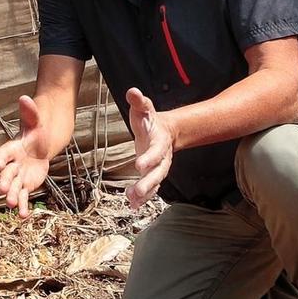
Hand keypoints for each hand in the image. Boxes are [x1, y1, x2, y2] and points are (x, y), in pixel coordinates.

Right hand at [0, 95, 50, 216]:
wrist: (42, 143)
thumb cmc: (36, 131)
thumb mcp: (35, 121)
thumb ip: (29, 112)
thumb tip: (25, 97)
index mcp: (12, 148)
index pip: (3, 153)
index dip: (1, 159)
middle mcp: (12, 164)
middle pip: (6, 174)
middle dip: (4, 181)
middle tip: (2, 189)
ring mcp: (18, 176)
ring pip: (13, 188)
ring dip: (12, 197)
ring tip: (12, 205)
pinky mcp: (26, 185)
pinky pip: (23, 197)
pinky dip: (22, 207)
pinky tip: (23, 216)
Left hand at [123, 87, 175, 207]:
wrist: (165, 131)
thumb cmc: (150, 119)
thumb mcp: (144, 108)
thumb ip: (139, 101)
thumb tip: (132, 91)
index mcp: (160, 141)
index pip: (155, 151)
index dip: (149, 158)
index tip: (138, 165)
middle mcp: (162, 158)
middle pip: (158, 173)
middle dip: (147, 183)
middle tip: (136, 192)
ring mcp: (158, 168)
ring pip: (154, 184)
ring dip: (144, 194)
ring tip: (132, 201)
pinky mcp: (152, 175)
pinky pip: (150, 189)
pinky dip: (142, 199)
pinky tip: (133, 207)